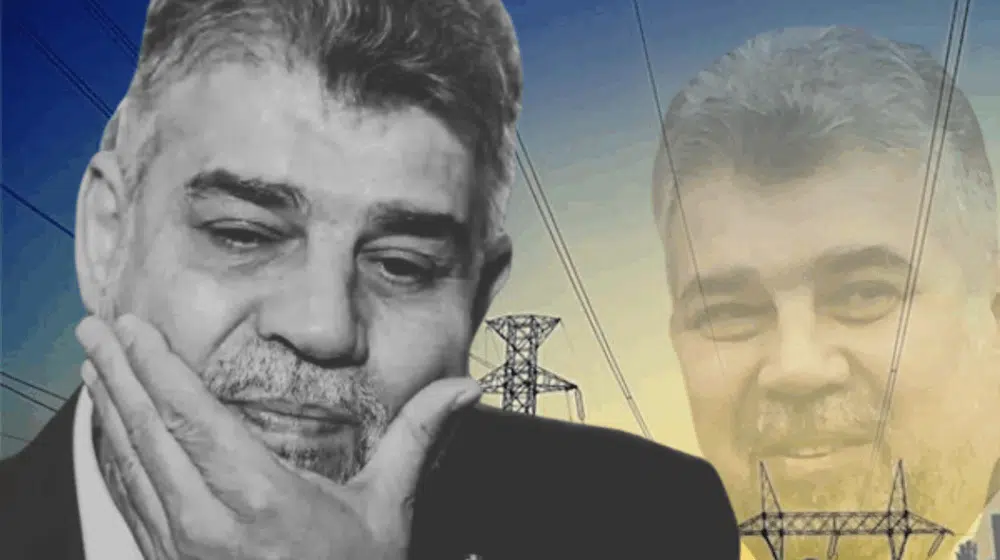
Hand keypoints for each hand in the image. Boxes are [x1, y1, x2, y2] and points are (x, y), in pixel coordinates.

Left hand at [75, 314, 481, 559]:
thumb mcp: (387, 511)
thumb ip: (416, 438)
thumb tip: (462, 390)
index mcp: (261, 500)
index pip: (193, 418)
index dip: (158, 368)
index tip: (136, 329)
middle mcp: (208, 524)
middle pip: (149, 434)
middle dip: (119, 374)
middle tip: (97, 331)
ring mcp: (181, 548)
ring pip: (130, 466)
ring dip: (109, 410)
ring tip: (96, 368)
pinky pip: (130, 503)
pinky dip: (115, 459)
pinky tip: (111, 436)